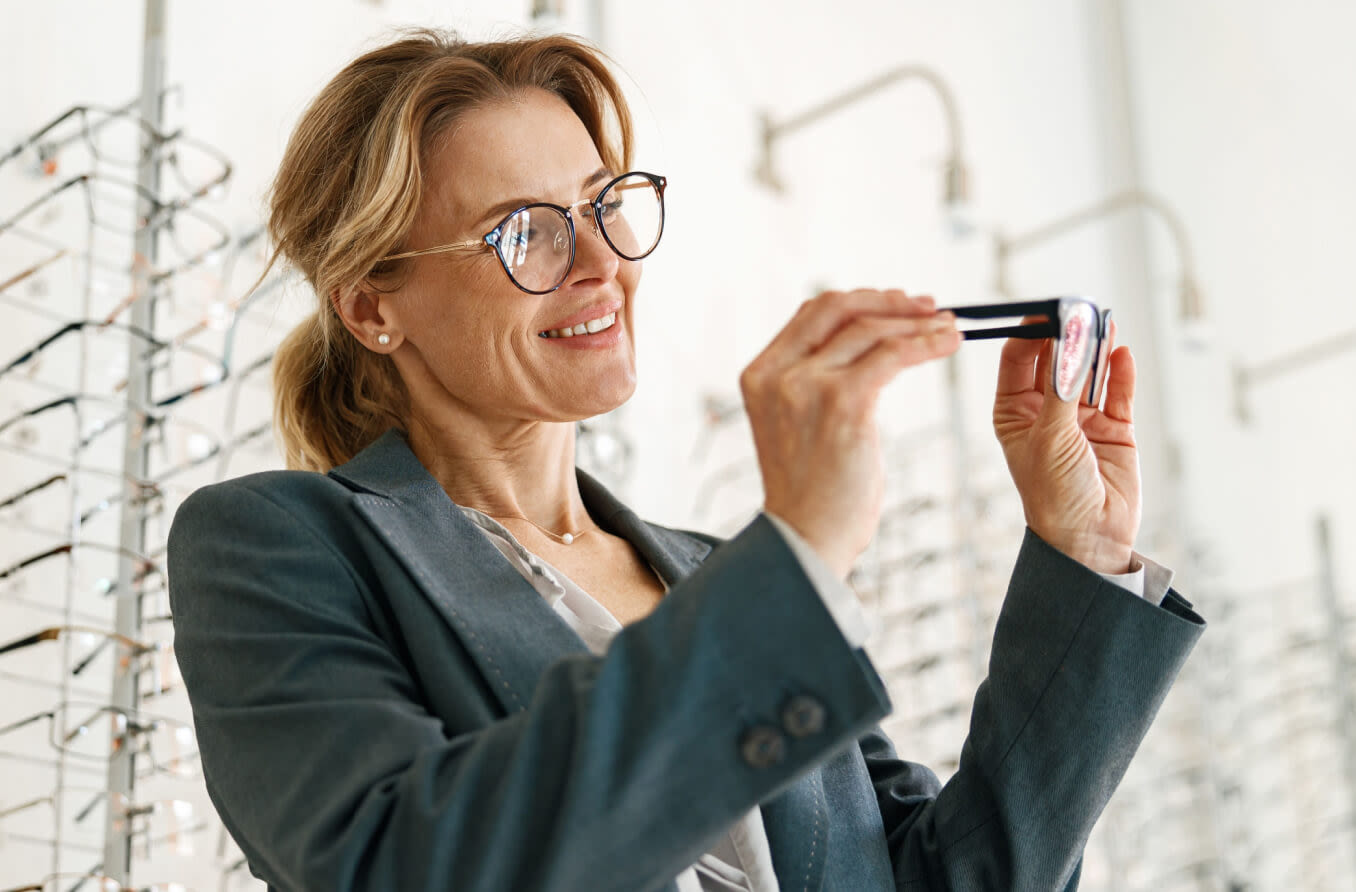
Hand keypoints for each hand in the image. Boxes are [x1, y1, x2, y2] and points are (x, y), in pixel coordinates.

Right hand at [740, 289, 960, 577]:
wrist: (805, 540)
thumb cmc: (812, 492)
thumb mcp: (798, 424)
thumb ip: (812, 383)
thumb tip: (865, 345)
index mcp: (761, 374)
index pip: (811, 314)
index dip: (859, 301)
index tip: (896, 305)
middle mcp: (778, 373)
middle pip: (838, 308)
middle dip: (888, 301)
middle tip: (929, 307)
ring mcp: (807, 385)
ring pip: (871, 329)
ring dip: (917, 323)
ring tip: (950, 329)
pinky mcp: (843, 402)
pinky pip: (893, 355)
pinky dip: (926, 343)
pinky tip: (949, 344)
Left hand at [992, 321, 1140, 573]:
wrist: (1090, 539)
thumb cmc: (1053, 493)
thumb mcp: (1050, 435)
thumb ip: (1063, 386)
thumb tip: (1070, 339)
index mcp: (1013, 412)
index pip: (1018, 359)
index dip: (1031, 333)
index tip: (1047, 311)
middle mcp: (1046, 410)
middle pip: (1055, 359)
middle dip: (1067, 334)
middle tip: (1080, 309)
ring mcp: (1081, 418)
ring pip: (1089, 371)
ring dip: (1096, 347)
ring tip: (1104, 320)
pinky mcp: (1115, 428)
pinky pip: (1118, 392)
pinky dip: (1120, 371)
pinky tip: (1121, 351)